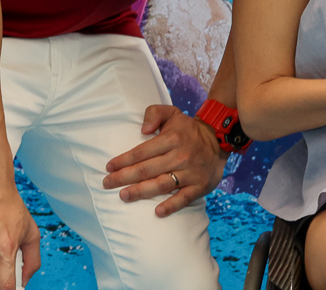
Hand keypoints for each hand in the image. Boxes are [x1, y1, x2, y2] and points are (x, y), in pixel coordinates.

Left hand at [101, 104, 227, 215]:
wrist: (218, 140)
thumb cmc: (187, 129)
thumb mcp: (171, 112)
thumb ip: (154, 113)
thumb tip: (143, 130)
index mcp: (171, 138)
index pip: (142, 152)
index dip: (124, 160)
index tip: (109, 167)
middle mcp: (180, 156)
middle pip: (147, 170)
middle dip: (124, 177)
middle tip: (107, 183)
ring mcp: (190, 173)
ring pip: (162, 184)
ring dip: (141, 192)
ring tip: (123, 196)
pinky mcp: (199, 186)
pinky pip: (184, 198)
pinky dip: (171, 206)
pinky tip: (158, 212)